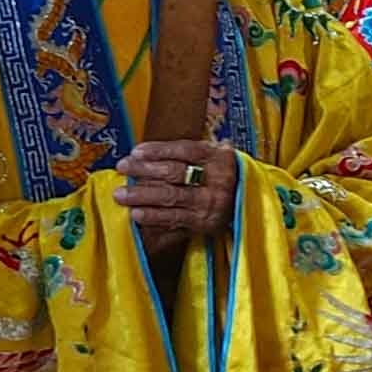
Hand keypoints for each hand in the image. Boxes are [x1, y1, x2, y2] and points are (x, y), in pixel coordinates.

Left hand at [119, 140, 237, 250]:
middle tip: (122, 167)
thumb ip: (190, 154)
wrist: (250, 204)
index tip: (136, 151)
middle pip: (174, 172)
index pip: (185, 150)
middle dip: (144, 169)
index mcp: (219, 156)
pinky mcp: (204, 222)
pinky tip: (136, 213)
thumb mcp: (216, 158)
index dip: (159, 150)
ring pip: (171, 196)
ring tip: (121, 194)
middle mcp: (218, 178)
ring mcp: (211, 201)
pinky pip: (174, 218)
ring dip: (142, 195)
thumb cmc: (224, 177)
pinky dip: (153, 216)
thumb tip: (146, 153)